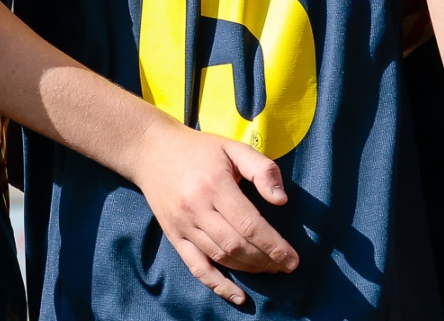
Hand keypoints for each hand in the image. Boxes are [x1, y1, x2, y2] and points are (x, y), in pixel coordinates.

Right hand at [127, 120, 298, 306]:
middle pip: (236, 245)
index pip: (249, 224)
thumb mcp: (233, 148)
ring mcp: (183, 225)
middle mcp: (197, 208)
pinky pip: (196, 267)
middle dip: (266, 260)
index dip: (274, 245)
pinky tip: (239, 296)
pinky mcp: (174, 236)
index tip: (292, 259)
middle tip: (286, 265)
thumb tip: (281, 200)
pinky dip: (218, 285)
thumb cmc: (199, 149)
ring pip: (220, 257)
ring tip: (270, 269)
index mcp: (215, 185)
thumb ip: (262, 169)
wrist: (151, 151)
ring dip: (249, 269)